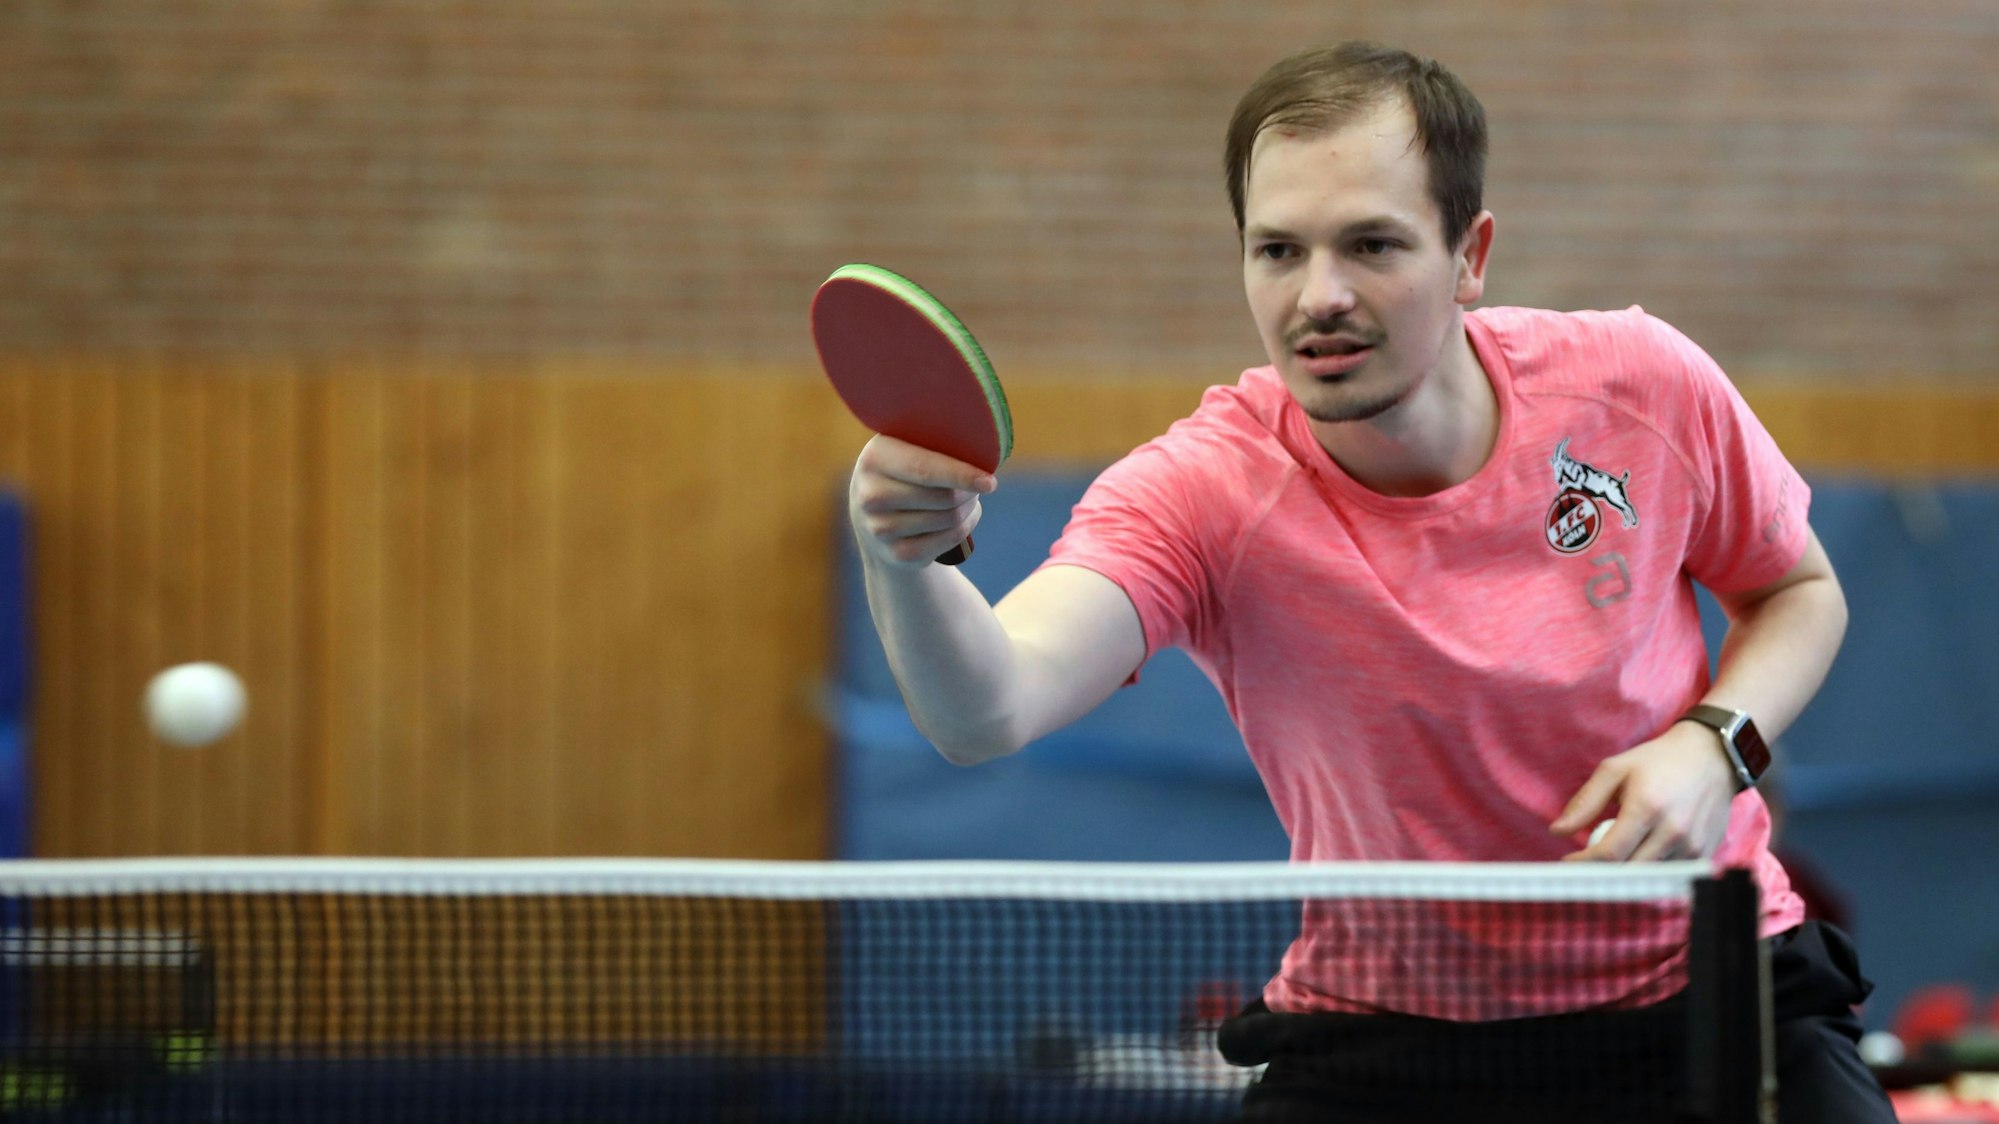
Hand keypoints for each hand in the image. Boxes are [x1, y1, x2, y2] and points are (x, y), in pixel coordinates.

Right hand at [849, 434, 995, 567]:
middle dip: (970, 491)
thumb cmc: (905, 470)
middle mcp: (871, 495)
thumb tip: (982, 455)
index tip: (990, 481)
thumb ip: (936, 443)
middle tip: (981, 483)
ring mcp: (880, 528)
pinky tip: (962, 519)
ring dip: (969, 508)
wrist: (874, 515)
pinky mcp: (897, 554)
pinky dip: (965, 527)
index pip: (924, 469)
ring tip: (967, 498)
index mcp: (875, 458)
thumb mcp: (908, 448)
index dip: (960, 475)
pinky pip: (949, 539)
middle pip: (944, 498)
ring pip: (950, 519)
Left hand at [1550, 721, 1736, 861]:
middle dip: (1602, 871)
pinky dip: (1651, 867)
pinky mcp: (1705, 852)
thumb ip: (1585, 801)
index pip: (1610, 853)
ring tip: (1617, 849)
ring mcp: (1693, 845)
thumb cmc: (1658, 761)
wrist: (1712, 756)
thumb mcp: (1615, 769)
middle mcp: (1673, 831)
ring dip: (1627, 870)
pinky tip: (1643, 850)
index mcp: (1647, 807)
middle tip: (1586, 861)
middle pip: (1629, 871)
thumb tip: (1557, 831)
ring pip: (1649, 876)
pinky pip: (1669, 874)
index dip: (1584, 863)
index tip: (1567, 861)